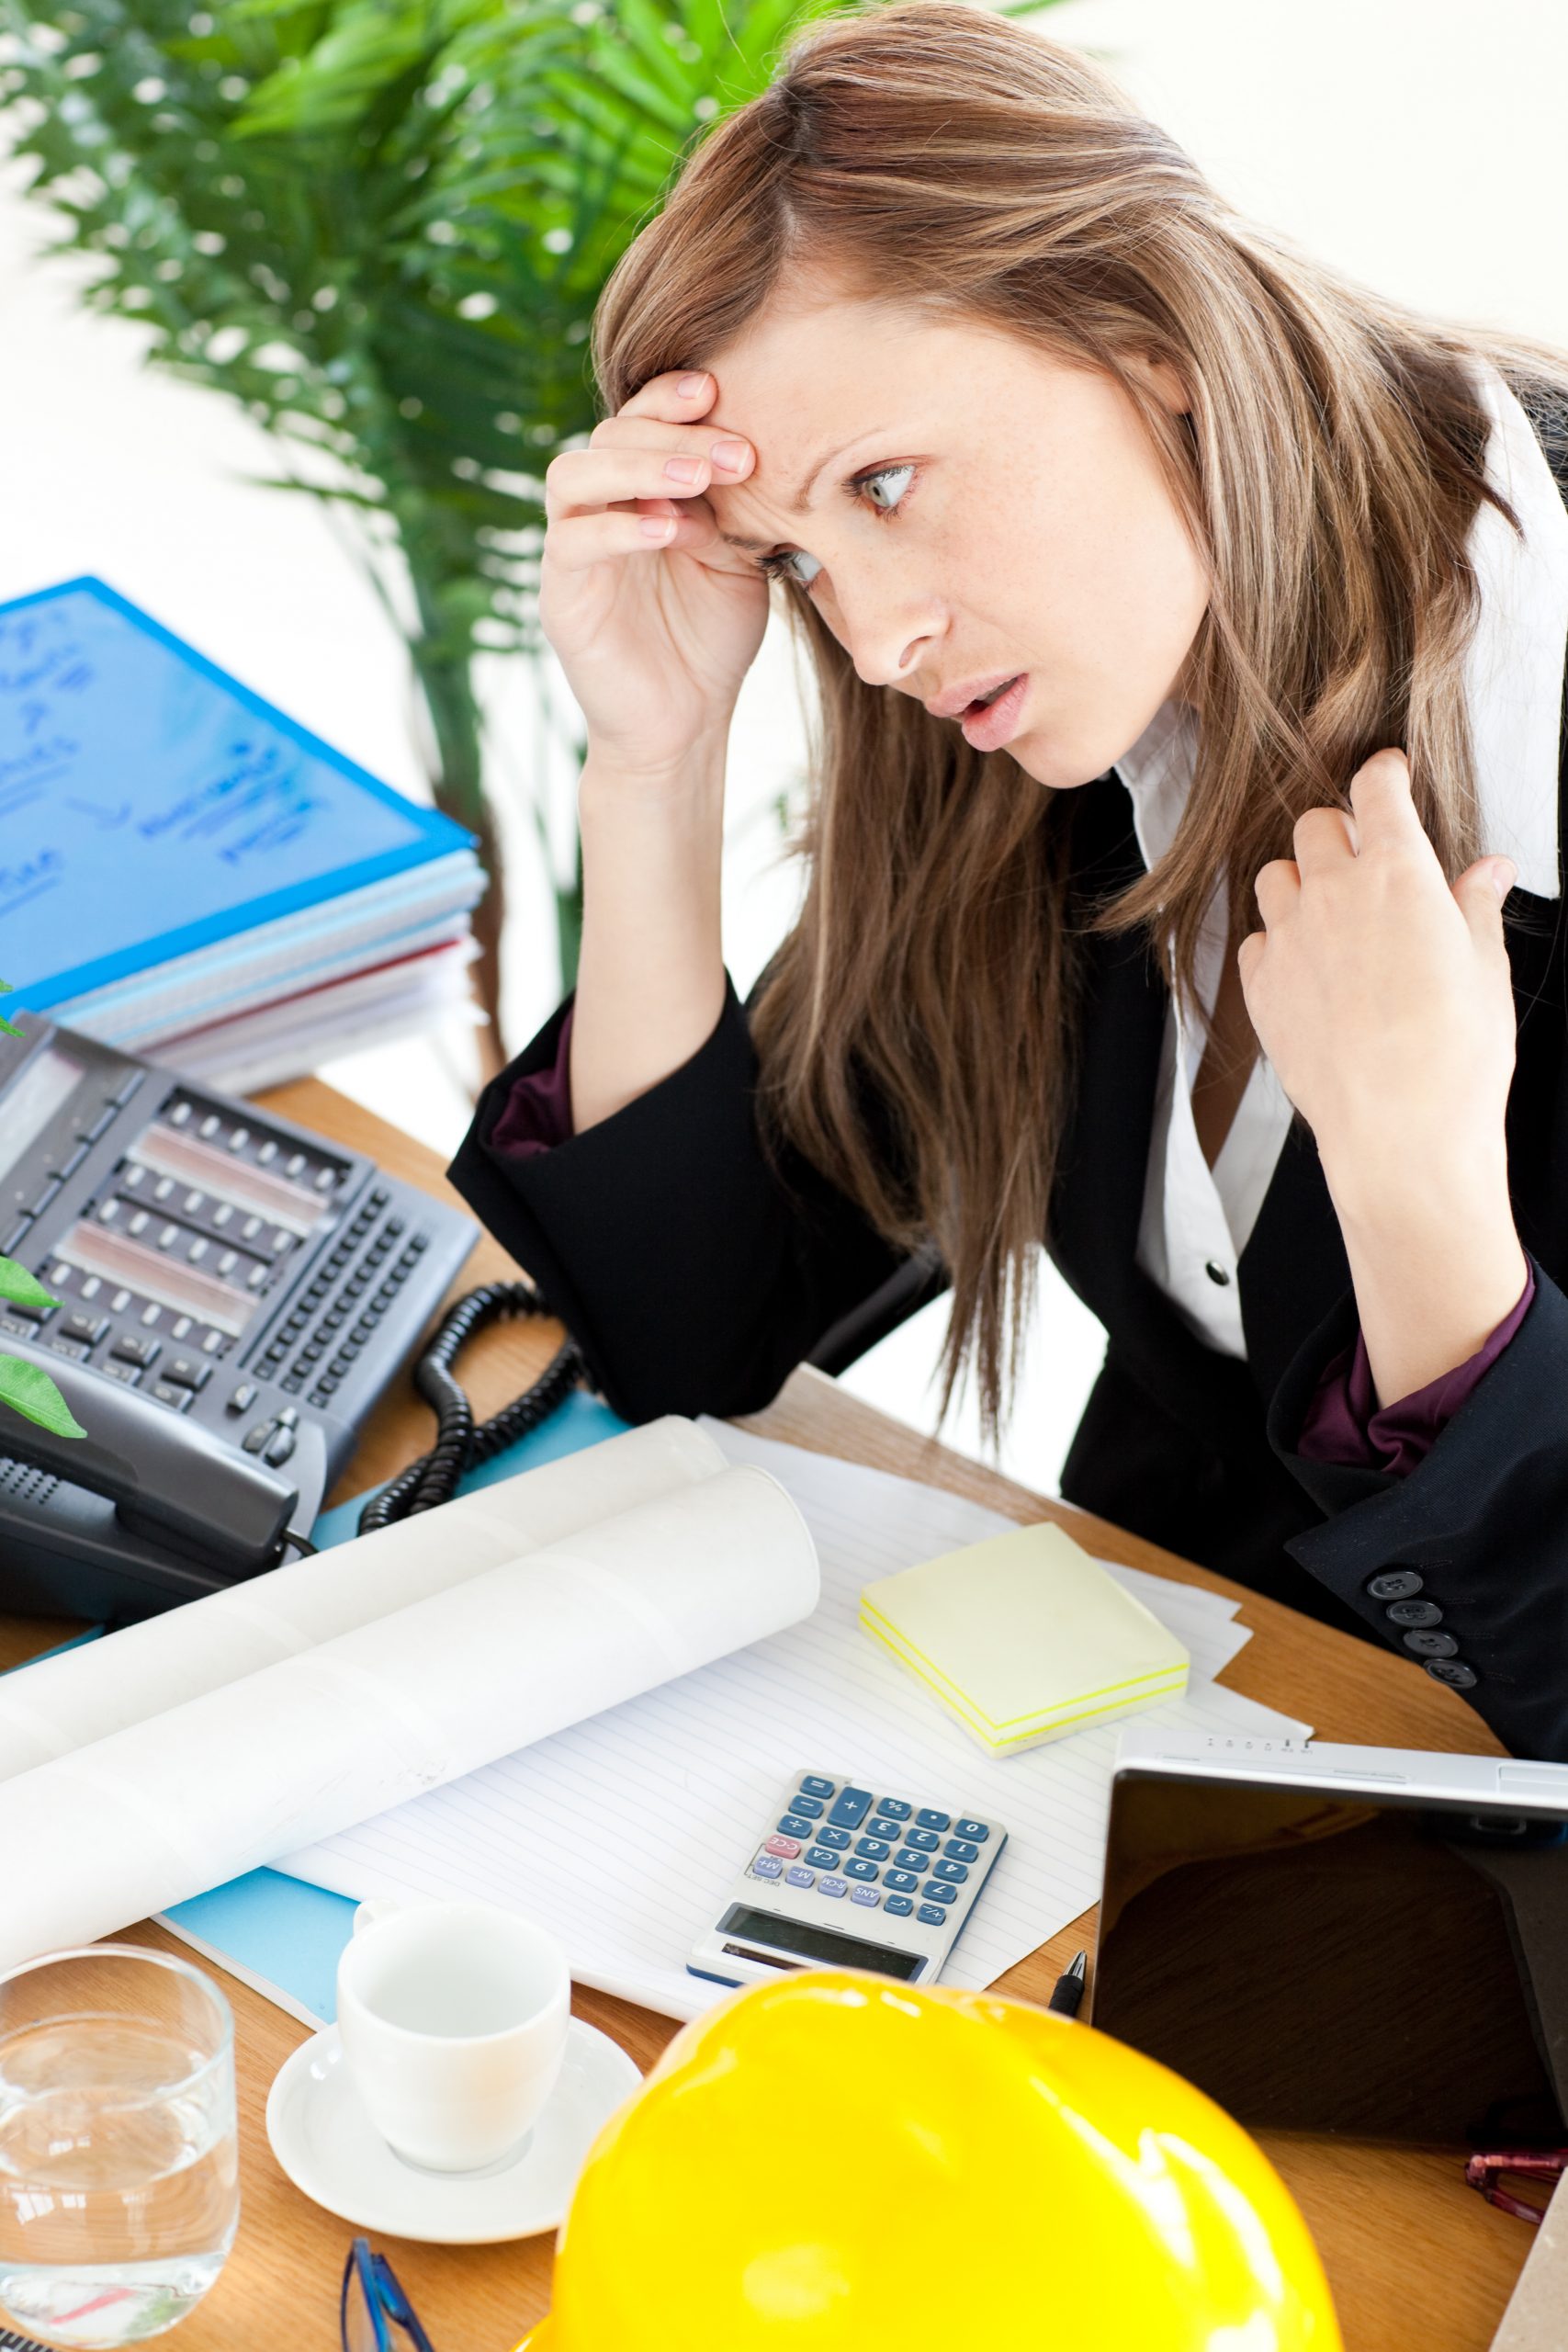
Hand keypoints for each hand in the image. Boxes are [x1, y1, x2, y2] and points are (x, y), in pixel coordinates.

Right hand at [539, 367, 770, 783]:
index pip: (640, 419)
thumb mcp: (739, 556)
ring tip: (700, 479)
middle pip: (609, 435)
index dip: (672, 396)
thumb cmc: (713, 635)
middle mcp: (598, 508)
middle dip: (674, 433)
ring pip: (575, 474)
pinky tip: (673, 531)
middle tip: (737, 451)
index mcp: (638, 489)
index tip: (723, 387)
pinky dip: (621, 529)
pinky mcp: (561, 596)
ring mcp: (572, 549)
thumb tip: (752, 446)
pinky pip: (573, 542)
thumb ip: (734, 504)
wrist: (687, 721)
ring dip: (640, 468)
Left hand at [1237, 746, 1527, 1401]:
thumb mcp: (1485, 969)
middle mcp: (1332, 892)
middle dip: (1338, 833)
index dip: (1382, 776)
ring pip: (1274, 876)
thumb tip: (1486, 871)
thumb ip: (1474, 907)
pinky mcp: (1259, 986)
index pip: (1375, 790)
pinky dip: (1276, 941)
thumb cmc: (1455, 1056)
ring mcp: (1288, 938)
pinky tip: (1305, 967)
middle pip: (1313, 826)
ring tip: (1330, 913)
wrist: (1399, 1133)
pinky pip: (1255, 939)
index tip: (1388, 777)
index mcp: (1397, 872)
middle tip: (1363, 859)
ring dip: (1299, 882)